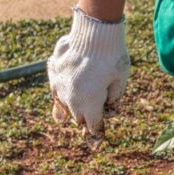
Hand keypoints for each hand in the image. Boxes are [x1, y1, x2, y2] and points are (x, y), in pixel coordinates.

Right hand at [48, 7, 129, 147]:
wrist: (95, 29)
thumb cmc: (113, 57)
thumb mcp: (120, 82)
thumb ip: (112, 100)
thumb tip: (106, 111)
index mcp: (89, 103)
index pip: (93, 127)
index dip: (97, 135)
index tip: (96, 145)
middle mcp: (70, 97)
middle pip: (78, 117)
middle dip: (86, 118)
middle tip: (92, 119)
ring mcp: (58, 83)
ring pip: (63, 103)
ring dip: (71, 106)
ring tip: (70, 111)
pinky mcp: (53, 69)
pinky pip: (55, 86)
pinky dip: (61, 89)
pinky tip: (66, 87)